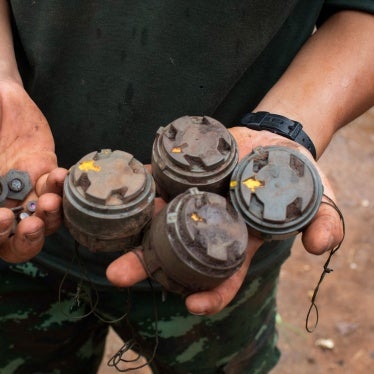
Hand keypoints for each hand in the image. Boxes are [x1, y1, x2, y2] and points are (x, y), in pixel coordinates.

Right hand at [0, 80, 67, 262]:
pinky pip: (58, 189)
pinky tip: (58, 174)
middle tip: (32, 224)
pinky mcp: (48, 174)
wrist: (4, 100)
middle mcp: (6, 202)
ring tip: (50, 201)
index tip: (1, 218)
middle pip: (18, 239)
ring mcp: (29, 190)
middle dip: (27, 238)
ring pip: (45, 219)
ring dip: (49, 217)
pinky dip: (60, 186)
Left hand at [106, 127, 343, 314]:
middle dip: (146, 263)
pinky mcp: (185, 173)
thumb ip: (321, 224)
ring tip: (106, 230)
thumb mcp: (317, 199)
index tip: (193, 305)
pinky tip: (121, 185)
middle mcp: (207, 224)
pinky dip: (142, 181)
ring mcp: (192, 198)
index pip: (222, 276)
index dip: (210, 293)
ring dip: (132, 223)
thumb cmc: (296, 176)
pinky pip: (160, 177)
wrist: (276, 141)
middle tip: (117, 275)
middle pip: (173, 251)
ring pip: (158, 215)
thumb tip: (319, 246)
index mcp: (237, 240)